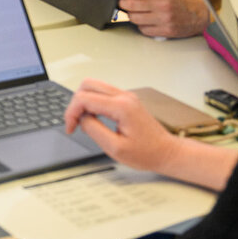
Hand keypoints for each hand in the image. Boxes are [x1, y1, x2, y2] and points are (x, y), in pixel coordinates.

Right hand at [64, 79, 181, 173]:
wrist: (166, 152)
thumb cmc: (146, 153)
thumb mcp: (115, 148)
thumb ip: (94, 130)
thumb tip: (82, 119)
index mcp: (121, 107)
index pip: (84, 98)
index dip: (72, 113)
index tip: (71, 128)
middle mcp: (123, 96)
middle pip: (87, 85)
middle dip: (75, 103)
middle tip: (75, 123)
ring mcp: (126, 96)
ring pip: (93, 85)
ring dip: (83, 101)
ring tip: (83, 121)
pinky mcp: (126, 99)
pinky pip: (102, 92)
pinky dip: (92, 102)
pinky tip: (93, 118)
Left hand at [112, 0, 209, 37]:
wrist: (202, 13)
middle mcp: (163, 4)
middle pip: (131, 5)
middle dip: (122, 2)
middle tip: (123, 0)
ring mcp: (164, 19)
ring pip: (134, 18)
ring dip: (130, 13)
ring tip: (135, 9)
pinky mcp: (166, 31)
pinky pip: (143, 29)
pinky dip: (140, 24)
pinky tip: (145, 18)